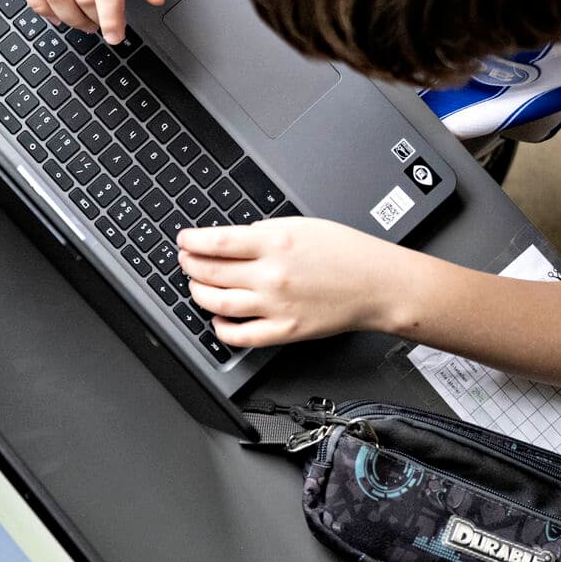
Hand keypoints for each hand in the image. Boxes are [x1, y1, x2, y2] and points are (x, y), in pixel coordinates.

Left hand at [177, 217, 406, 347]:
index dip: (191, 241)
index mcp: (274, 242)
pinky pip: (239, 335)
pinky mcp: (283, 331)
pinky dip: (220, 327)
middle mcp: (270, 275)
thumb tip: (231, 241)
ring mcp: (274, 305)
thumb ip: (263, 233)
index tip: (183, 240)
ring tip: (196, 285)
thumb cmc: (347, 252)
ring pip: (217, 303)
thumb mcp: (301, 226)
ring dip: (198, 293)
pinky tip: (217, 317)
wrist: (377, 284)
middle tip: (185, 260)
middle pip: (210, 271)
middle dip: (189, 265)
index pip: (215, 242)